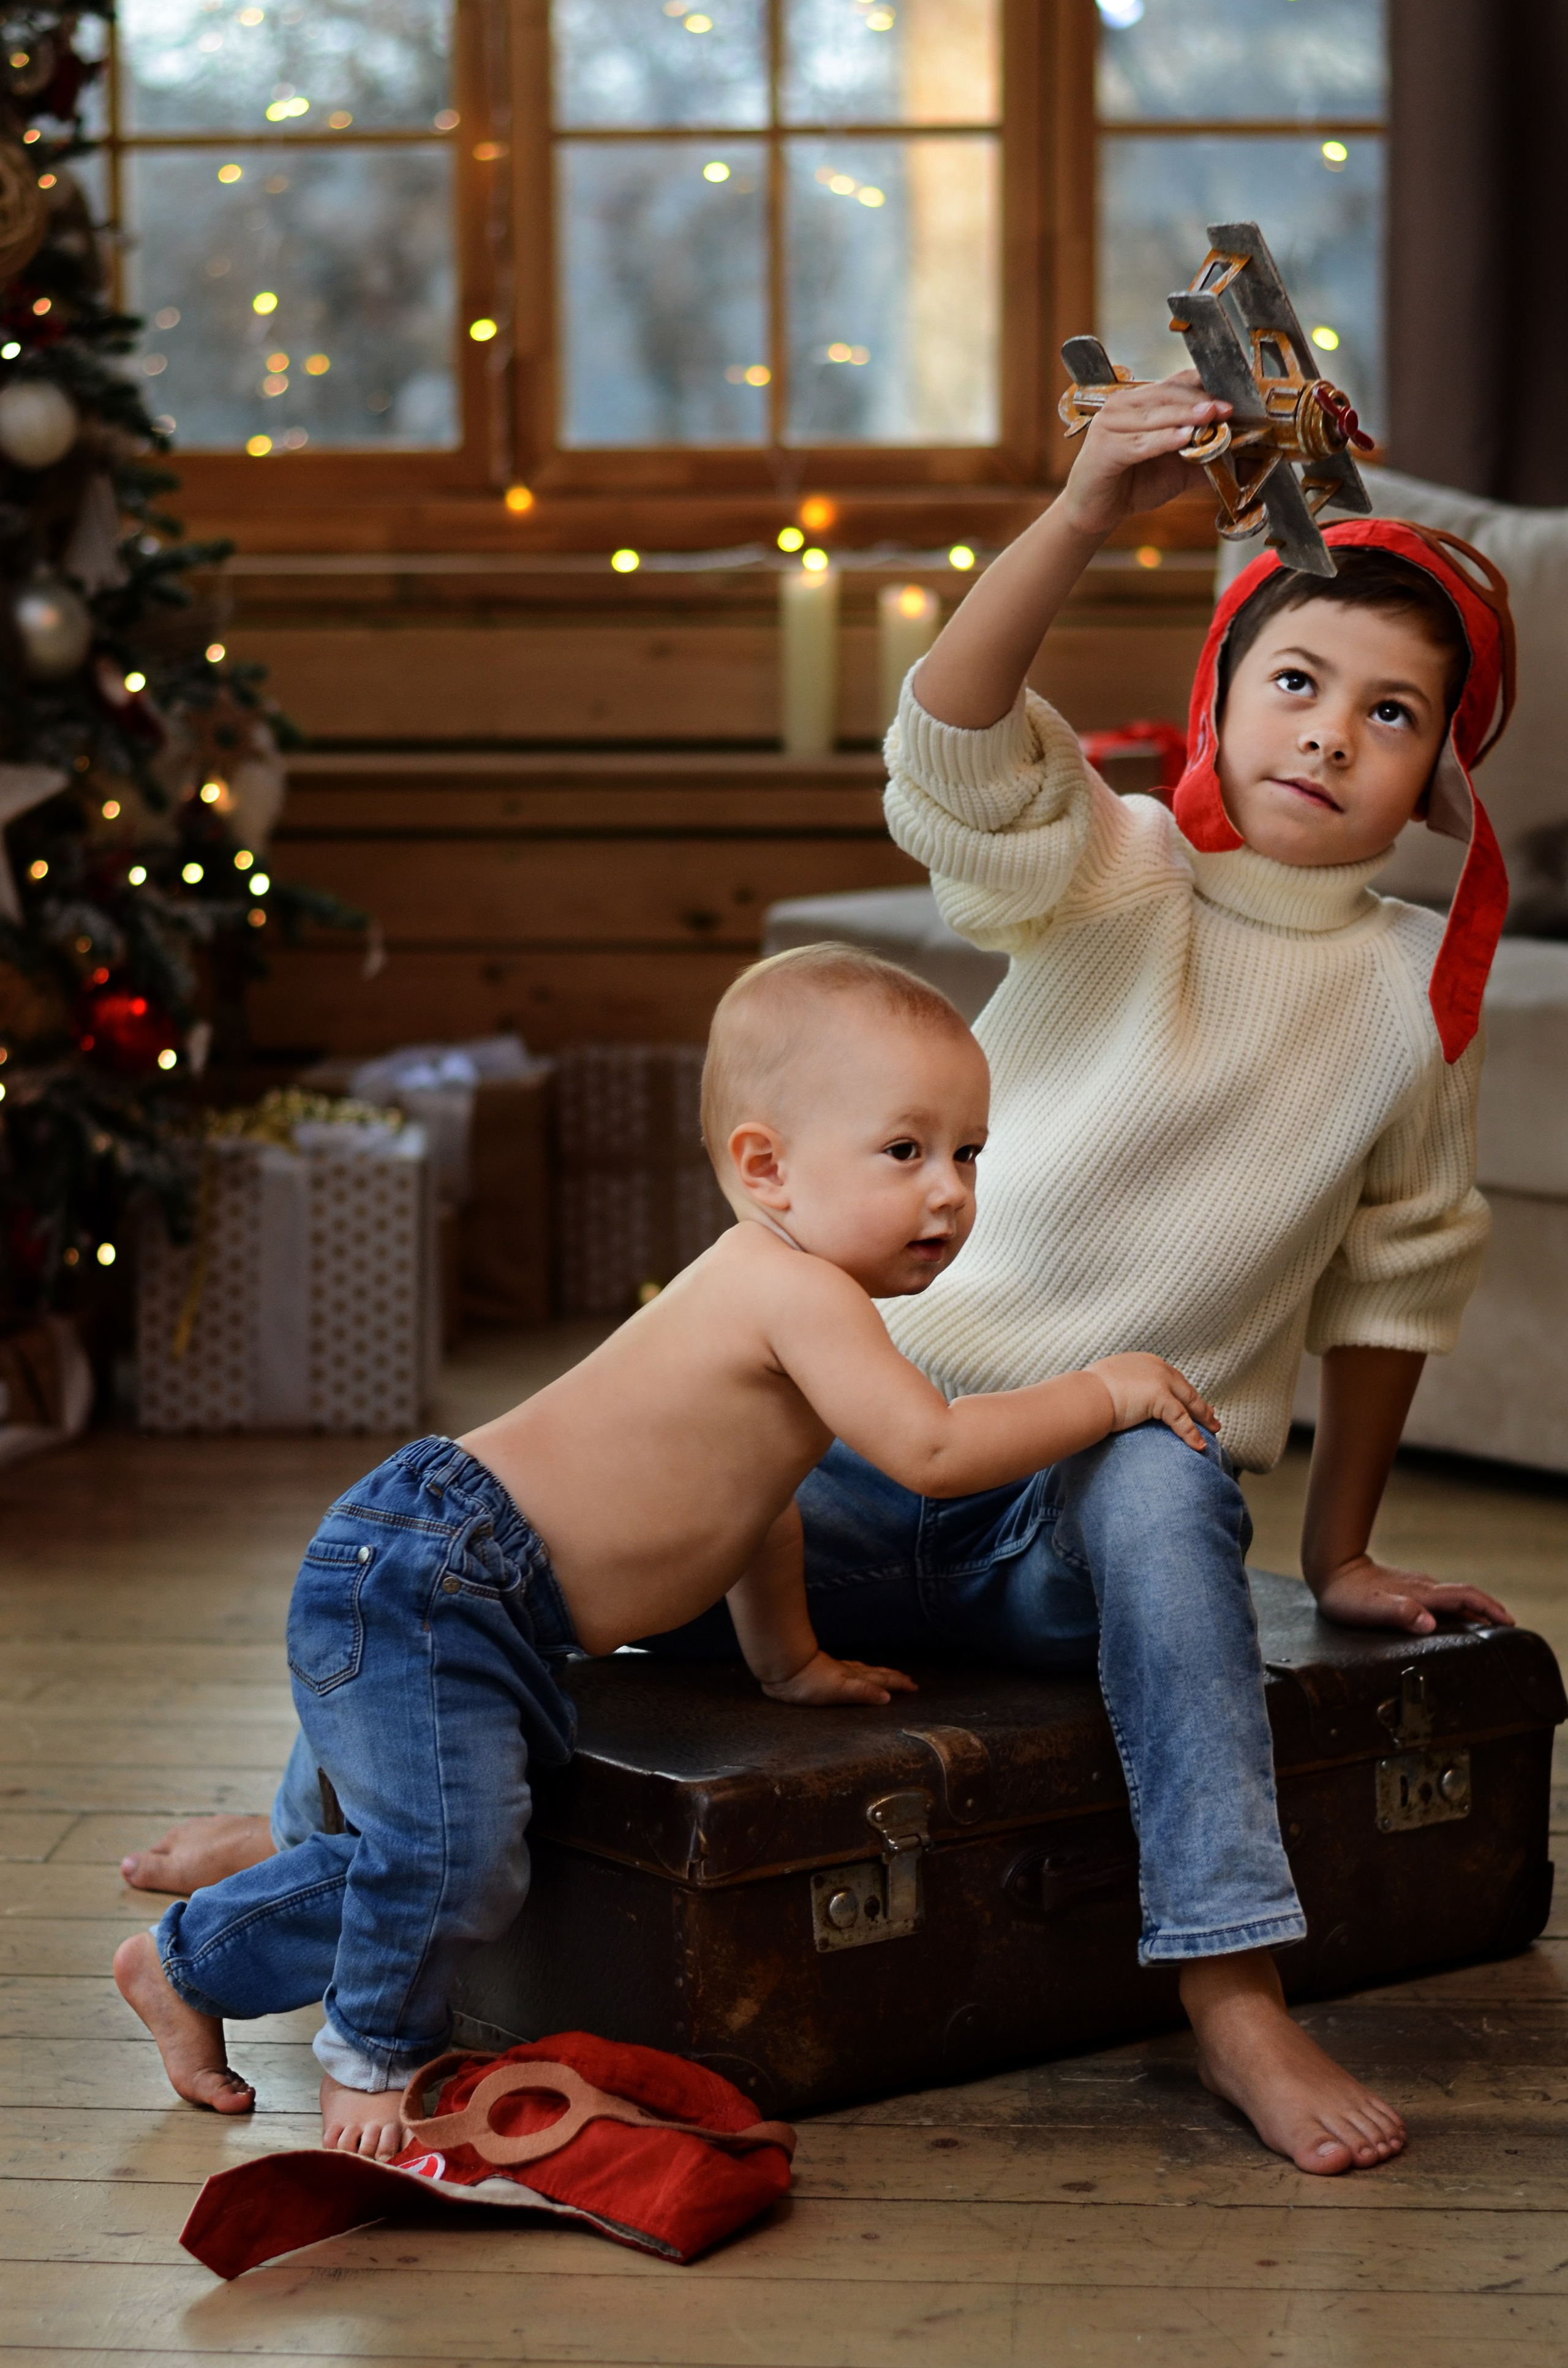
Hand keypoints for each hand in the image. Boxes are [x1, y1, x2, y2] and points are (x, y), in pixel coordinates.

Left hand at [761, 1649, 918, 1706]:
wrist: (784, 1667)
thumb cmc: (809, 1681)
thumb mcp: (839, 1690)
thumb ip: (863, 1692)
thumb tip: (887, 1697)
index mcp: (854, 1678)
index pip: (882, 1680)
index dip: (898, 1684)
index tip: (914, 1686)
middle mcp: (849, 1672)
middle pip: (877, 1674)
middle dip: (894, 1678)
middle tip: (909, 1681)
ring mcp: (837, 1670)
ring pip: (865, 1671)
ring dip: (880, 1674)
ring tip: (889, 1676)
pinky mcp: (824, 1670)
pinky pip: (851, 1670)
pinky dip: (861, 1672)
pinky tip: (855, 1672)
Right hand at [1057, 369, 1230, 541]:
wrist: (1095, 512)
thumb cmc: (1134, 484)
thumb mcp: (1179, 469)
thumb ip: (1208, 460)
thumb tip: (1248, 462)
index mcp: (1142, 402)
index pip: (1178, 383)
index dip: (1206, 386)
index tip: (1235, 395)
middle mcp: (1123, 405)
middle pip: (1168, 395)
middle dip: (1200, 401)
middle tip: (1228, 408)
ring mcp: (1110, 424)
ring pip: (1155, 416)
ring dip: (1185, 415)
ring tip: (1211, 416)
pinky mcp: (1103, 448)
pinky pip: (1139, 442)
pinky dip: (1163, 440)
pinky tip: (1183, 439)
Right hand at [1085, 1353, 1217, 1450]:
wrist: (1085, 1395)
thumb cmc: (1087, 1394)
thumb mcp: (1107, 1384)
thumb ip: (1119, 1388)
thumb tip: (1115, 1400)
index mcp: (1143, 1362)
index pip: (1170, 1378)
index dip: (1183, 1392)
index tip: (1191, 1402)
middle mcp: (1156, 1367)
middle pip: (1185, 1388)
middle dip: (1200, 1404)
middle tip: (1212, 1417)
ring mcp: (1160, 1380)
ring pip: (1189, 1402)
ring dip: (1203, 1418)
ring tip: (1213, 1430)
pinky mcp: (1161, 1397)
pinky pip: (1182, 1419)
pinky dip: (1192, 1434)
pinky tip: (1199, 1446)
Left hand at [1310, 1554, 1514, 1634]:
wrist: (1331, 1569)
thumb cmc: (1347, 1595)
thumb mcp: (1370, 1609)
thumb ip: (1399, 1614)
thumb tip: (1429, 1624)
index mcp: (1420, 1594)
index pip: (1464, 1597)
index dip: (1488, 1608)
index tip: (1508, 1623)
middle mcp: (1422, 1588)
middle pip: (1464, 1596)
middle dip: (1488, 1610)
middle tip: (1508, 1628)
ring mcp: (1415, 1586)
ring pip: (1452, 1597)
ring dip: (1474, 1609)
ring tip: (1487, 1626)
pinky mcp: (1407, 1588)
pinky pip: (1440, 1597)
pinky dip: (1456, 1608)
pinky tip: (1451, 1618)